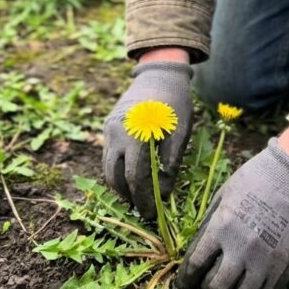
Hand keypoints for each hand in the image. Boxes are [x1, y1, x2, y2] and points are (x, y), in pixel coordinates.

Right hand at [103, 60, 192, 218]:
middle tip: (144, 210)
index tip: (152, 214)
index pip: (135, 177)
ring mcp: (109, 129)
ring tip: (138, 197)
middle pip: (115, 177)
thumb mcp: (180, 133)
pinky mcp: (107, 127)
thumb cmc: (175, 103)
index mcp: (138, 134)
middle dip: (129, 197)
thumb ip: (170, 163)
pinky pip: (109, 155)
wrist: (159, 73)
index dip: (143, 199)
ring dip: (120, 186)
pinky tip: (133, 177)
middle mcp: (117, 133)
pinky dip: (118, 170)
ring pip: (108, 168)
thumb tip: (163, 195)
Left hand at [176, 138, 288, 288]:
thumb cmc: (254, 178)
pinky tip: (256, 277)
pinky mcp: (284, 261)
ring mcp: (264, 258)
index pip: (196, 264)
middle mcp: (240, 248)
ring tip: (234, 281)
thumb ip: (211, 222)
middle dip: (209, 288)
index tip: (185, 282)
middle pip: (218, 286)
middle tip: (209, 284)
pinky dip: (259, 287)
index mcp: (221, 228)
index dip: (187, 278)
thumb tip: (201, 246)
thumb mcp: (224, 195)